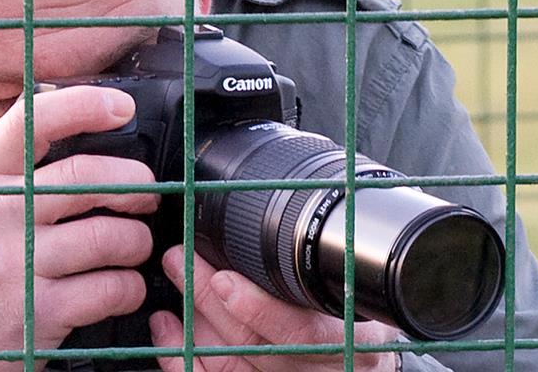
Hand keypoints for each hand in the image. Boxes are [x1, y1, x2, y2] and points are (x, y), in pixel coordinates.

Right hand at [0, 86, 157, 371]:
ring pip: (110, 236)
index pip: (31, 122)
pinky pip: (111, 288)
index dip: (85, 106)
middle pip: (88, 178)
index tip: (120, 108)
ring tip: (132, 248)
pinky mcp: (38, 314)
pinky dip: (129, 288)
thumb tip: (69, 129)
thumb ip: (4, 170)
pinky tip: (120, 288)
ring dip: (136, 242)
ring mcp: (14, 265)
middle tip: (146, 194)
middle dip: (136, 184)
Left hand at [149, 247, 401, 371]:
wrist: (368, 363)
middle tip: (178, 260)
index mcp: (346, 337)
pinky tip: (169, 331)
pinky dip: (186, 358)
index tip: (225, 280)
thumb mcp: (365, 285)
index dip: (260, 310)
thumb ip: (341, 254)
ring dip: (191, 326)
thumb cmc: (364, 314)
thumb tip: (313, 184)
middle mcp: (316, 367)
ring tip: (169, 286)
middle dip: (207, 300)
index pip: (303, 332)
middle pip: (253, 344)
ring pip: (230, 363)